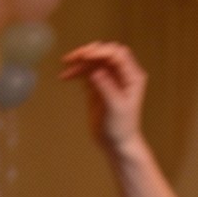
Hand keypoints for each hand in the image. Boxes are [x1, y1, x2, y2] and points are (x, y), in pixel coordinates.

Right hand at [59, 41, 148, 156]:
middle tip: (72, 58)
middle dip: (88, 53)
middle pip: (104, 53)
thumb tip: (96, 71)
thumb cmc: (121, 128)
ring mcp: (110, 79)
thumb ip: (106, 88)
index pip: (116, 54)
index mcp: (132, 77)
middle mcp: (122, 74)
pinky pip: (87, 71)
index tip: (84, 57)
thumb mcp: (115, 107)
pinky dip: (76, 71)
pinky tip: (66, 76)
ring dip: (79, 62)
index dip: (100, 52)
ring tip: (65, 67)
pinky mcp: (99, 85)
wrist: (117, 144)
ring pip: (94, 61)